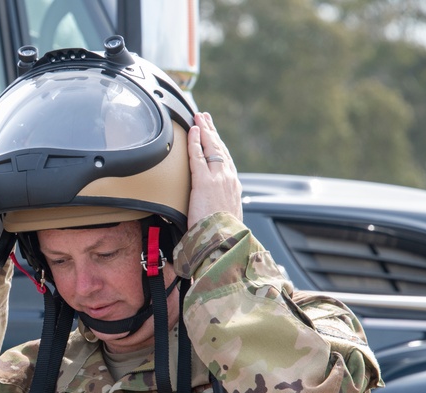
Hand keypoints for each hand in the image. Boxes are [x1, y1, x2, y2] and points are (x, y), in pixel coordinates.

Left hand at [187, 112, 242, 227]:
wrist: (224, 242)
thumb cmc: (222, 236)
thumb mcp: (225, 219)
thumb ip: (219, 209)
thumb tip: (213, 212)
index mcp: (234, 187)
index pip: (225, 160)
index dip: (218, 146)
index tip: (213, 135)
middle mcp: (229, 179)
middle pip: (219, 149)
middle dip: (211, 131)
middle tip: (205, 117)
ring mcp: (218, 178)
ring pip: (210, 148)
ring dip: (204, 130)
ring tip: (198, 118)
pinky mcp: (204, 182)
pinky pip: (198, 156)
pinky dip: (194, 142)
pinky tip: (192, 131)